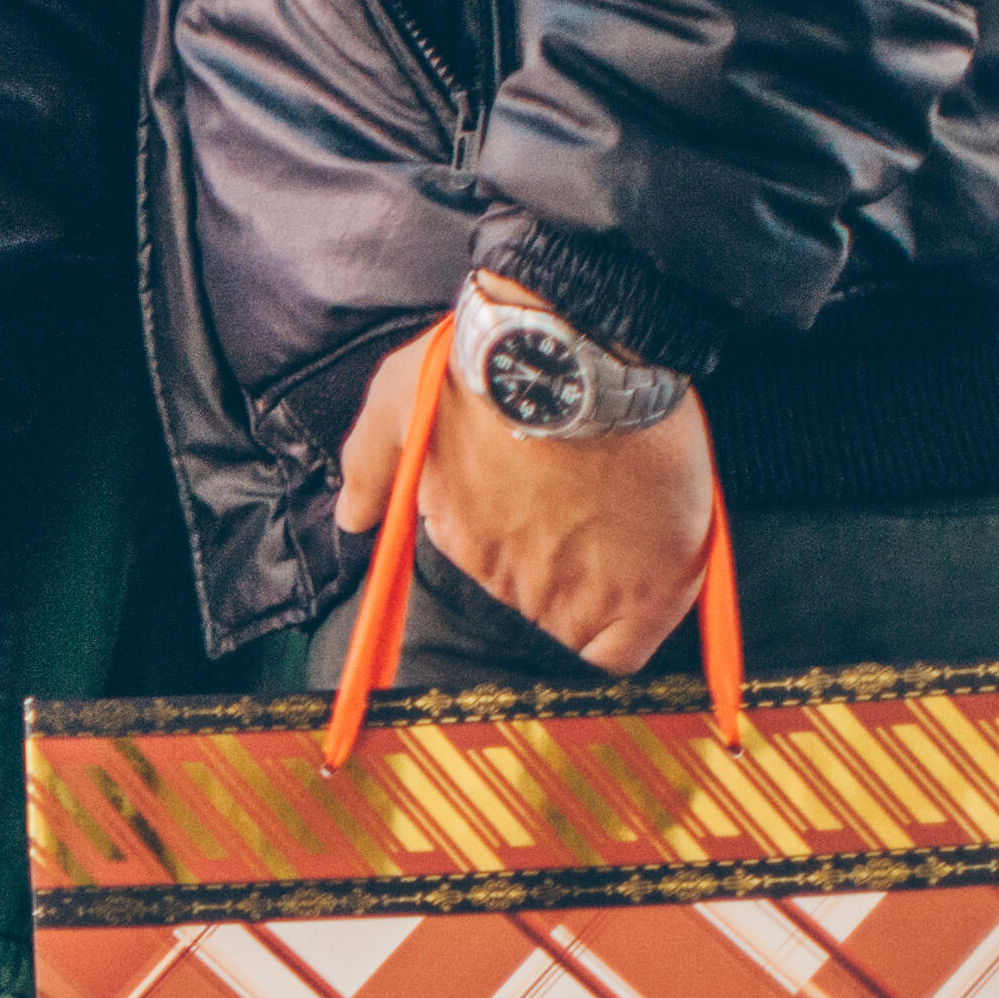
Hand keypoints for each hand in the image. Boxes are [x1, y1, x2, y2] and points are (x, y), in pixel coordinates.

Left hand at [336, 307, 720, 674]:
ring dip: (600, 590)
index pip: (486, 603)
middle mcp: (512, 582)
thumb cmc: (488, 366)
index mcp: (465, 546)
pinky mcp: (644, 587)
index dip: (514, 581)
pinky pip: (628, 650)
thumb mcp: (401, 400)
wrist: (573, 347)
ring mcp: (576, 590)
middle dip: (559, 578)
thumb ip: (371, 465)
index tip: (534, 547)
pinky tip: (646, 591)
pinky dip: (636, 631)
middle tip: (586, 522)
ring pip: (582, 627)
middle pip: (535, 615)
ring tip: (620, 531)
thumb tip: (352, 514)